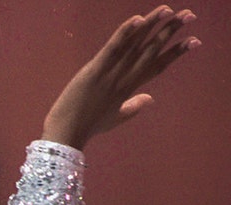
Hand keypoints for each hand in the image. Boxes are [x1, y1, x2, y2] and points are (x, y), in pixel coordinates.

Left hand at [42, 5, 198, 149]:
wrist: (67, 134)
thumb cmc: (88, 126)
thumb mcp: (115, 118)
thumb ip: (134, 106)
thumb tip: (150, 98)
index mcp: (130, 88)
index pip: (158, 65)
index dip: (176, 52)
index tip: (195, 41)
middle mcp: (125, 78)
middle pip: (152, 50)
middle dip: (171, 31)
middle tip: (189, 14)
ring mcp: (111, 73)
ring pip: (135, 45)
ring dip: (151, 24)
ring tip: (167, 9)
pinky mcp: (94, 70)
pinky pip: (112, 48)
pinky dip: (124, 33)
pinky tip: (137, 19)